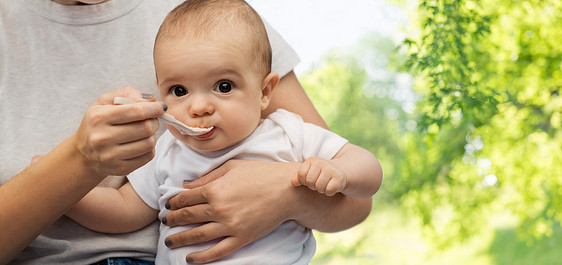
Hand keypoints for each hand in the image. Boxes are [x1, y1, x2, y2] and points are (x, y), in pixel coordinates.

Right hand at [72, 87, 165, 177]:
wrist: (84, 154)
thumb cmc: (98, 123)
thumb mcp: (105, 102)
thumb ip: (128, 94)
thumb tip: (152, 99)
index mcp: (99, 117)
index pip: (136, 111)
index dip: (154, 109)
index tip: (161, 107)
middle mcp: (102, 138)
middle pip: (146, 128)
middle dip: (154, 121)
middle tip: (151, 120)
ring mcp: (110, 156)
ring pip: (149, 143)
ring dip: (152, 135)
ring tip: (144, 132)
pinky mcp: (120, 169)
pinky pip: (148, 157)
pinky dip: (149, 148)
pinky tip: (140, 144)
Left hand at [163, 160, 300, 263]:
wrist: (288, 190)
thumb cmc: (261, 173)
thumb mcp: (232, 167)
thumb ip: (207, 177)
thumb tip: (186, 184)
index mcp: (215, 189)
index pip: (185, 198)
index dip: (173, 203)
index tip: (168, 206)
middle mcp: (219, 208)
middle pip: (187, 217)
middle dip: (172, 220)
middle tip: (165, 221)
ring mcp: (230, 225)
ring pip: (197, 235)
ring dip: (180, 239)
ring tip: (170, 241)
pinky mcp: (242, 238)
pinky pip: (217, 251)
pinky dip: (201, 257)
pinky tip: (190, 259)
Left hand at [291, 157, 346, 195]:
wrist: (340, 172)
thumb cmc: (320, 174)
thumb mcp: (309, 173)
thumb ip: (299, 177)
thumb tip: (293, 183)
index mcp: (311, 160)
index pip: (301, 174)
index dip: (303, 181)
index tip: (308, 181)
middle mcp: (321, 163)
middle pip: (310, 181)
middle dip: (312, 186)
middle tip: (317, 184)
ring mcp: (331, 170)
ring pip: (319, 187)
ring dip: (321, 190)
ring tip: (324, 185)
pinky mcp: (339, 178)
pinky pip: (329, 190)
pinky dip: (329, 192)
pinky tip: (331, 188)